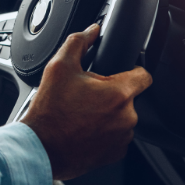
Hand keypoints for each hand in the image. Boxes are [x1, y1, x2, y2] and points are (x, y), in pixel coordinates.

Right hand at [21, 24, 152, 179]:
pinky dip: (105, 132)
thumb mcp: (59, 67)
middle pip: (130, 97)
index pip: (145, 75)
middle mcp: (127, 116)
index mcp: (119, 93)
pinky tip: (86, 129)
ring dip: (109, 114)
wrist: (39, 149)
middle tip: (89, 96)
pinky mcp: (116, 153)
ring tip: (84, 114)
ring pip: (123, 117)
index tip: (120, 73)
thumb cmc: (49, 112)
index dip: (133, 70)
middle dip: (112, 94)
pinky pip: (117, 137)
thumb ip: (79, 42)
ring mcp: (123, 137)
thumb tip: (92, 31)